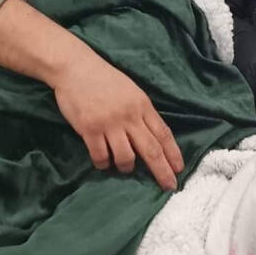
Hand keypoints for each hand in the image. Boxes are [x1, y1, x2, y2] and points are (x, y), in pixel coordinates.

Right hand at [53, 54, 183, 190]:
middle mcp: (129, 116)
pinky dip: (103, 163)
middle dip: (162, 171)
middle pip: (151, 149)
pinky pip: (101, 156)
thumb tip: (153, 138)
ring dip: (127, 167)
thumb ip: (142, 113)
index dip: (173, 153)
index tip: (179, 170)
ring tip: (124, 167)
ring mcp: (109, 123)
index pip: (163, 133)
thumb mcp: (132, 92)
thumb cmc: (105, 80)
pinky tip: (103, 162)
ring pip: (126, 157)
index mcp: (142, 105)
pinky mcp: (89, 129)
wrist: (76, 68)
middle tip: (168, 186)